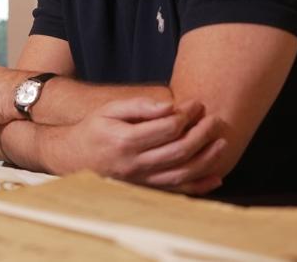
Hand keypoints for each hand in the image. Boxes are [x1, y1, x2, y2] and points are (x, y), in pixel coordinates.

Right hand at [38, 97, 226, 194]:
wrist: (74, 157)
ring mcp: (141, 180)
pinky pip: (177, 191)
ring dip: (207, 159)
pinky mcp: (146, 189)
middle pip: (179, 151)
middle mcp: (135, 164)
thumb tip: (170, 106)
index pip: (167, 128)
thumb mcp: (110, 110)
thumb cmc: (94, 129)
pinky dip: (199, 186)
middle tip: (215, 119)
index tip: (196, 104)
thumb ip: (139, 106)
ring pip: (183, 173)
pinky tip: (216, 176)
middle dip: (202, 134)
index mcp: (126, 141)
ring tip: (221, 142)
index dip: (186, 115)